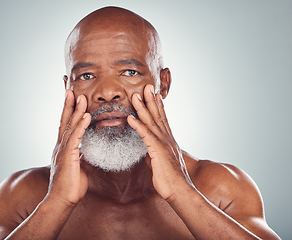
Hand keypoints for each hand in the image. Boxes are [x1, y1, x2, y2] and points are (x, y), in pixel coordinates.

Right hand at [47, 90, 90, 206]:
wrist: (62, 201)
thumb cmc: (71, 186)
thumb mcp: (79, 167)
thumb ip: (82, 157)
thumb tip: (87, 152)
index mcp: (63, 148)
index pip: (66, 125)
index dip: (68, 111)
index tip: (71, 98)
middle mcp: (60, 146)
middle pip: (64, 121)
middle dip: (68, 104)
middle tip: (70, 89)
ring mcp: (63, 150)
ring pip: (69, 126)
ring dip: (75, 110)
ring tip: (80, 96)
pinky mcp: (68, 156)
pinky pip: (76, 138)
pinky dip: (81, 126)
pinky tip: (86, 115)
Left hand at [127, 84, 192, 200]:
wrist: (180, 191)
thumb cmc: (171, 180)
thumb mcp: (162, 164)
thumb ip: (155, 156)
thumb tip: (148, 154)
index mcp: (169, 141)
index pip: (162, 120)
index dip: (158, 106)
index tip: (155, 95)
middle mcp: (167, 139)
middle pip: (157, 116)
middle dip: (151, 100)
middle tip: (146, 87)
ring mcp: (163, 144)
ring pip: (151, 122)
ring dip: (142, 108)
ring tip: (135, 96)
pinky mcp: (158, 151)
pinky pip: (146, 135)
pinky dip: (138, 125)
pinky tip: (130, 118)